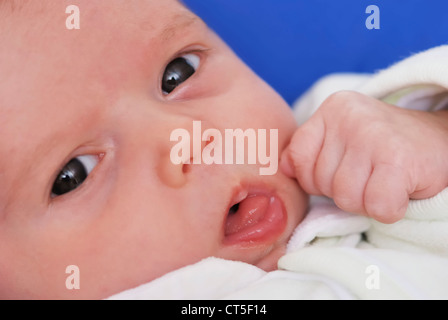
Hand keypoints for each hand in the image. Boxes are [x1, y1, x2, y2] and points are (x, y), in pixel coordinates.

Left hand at [281, 91, 447, 222]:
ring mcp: (373, 135)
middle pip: (321, 183)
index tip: (345, 169)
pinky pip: (377, 207)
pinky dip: (390, 210)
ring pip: (346, 199)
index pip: (297, 159)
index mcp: (332, 108)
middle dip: (344, 190)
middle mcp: (350, 116)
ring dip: (367, 201)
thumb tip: (283, 168)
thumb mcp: (342, 137)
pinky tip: (401, 190)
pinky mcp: (398, 160)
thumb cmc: (384, 147)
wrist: (442, 141)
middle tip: (372, 174)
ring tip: (385, 181)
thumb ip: (309, 150)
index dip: (316, 177)